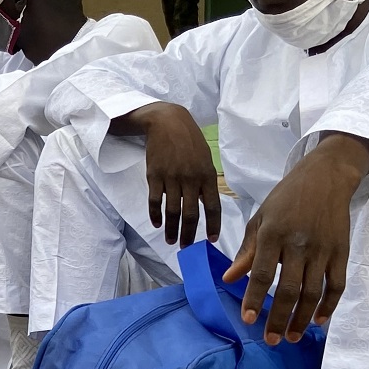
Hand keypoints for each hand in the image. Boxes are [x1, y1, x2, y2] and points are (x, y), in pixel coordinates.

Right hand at [121, 102, 221, 248]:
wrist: (167, 122)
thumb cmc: (189, 141)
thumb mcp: (204, 159)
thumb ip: (205, 182)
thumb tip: (204, 204)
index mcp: (206, 175)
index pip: (212, 206)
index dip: (213, 225)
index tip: (212, 239)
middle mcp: (190, 179)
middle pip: (190, 214)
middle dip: (189, 234)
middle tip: (187, 247)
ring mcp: (171, 178)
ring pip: (172, 211)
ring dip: (171, 229)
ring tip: (171, 241)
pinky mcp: (154, 176)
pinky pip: (155, 201)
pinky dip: (155, 215)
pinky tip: (156, 224)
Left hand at [224, 133, 368, 343]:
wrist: (326, 177)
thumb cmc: (286, 198)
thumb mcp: (260, 218)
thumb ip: (247, 251)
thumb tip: (229, 279)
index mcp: (273, 234)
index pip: (262, 274)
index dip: (255, 299)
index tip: (248, 320)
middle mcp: (299, 244)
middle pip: (289, 290)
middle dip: (278, 318)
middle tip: (271, 340)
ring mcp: (323, 249)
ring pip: (314, 292)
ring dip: (302, 319)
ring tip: (290, 337)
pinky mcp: (341, 252)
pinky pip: (336, 285)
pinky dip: (329, 306)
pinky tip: (319, 321)